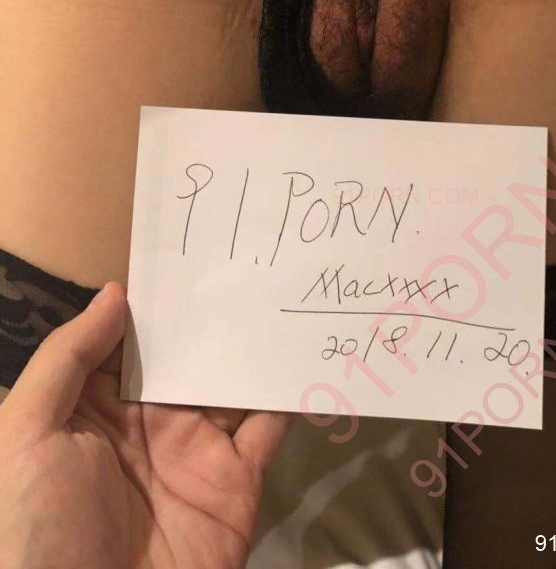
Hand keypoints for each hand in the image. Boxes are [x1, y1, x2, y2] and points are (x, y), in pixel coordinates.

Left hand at [0, 282, 292, 567]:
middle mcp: (151, 422)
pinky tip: (305, 352)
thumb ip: (68, 358)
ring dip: (257, 345)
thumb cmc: (38, 524)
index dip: (157, 303)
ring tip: (285, 291)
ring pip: (234, 384)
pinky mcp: (238, 481)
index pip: (133, 343)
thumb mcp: (26, 434)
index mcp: (97, 409)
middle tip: (250, 260)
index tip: (191, 255)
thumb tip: (117, 292)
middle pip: (190, 357)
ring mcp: (198, 451)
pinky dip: (290, 393)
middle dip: (215, 315)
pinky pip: (270, 429)